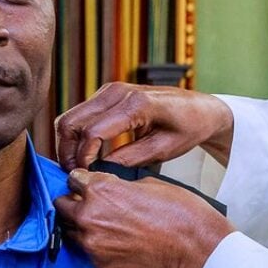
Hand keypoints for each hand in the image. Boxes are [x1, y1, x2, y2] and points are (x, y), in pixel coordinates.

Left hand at [54, 169, 233, 267]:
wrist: (194, 245)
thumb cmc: (178, 212)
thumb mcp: (145, 183)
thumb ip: (116, 186)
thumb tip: (106, 190)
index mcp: (100, 190)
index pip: (72, 180)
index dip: (82, 181)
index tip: (87, 185)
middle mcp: (90, 216)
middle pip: (62, 206)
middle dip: (75, 203)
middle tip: (91, 205)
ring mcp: (93, 243)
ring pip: (71, 230)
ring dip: (82, 226)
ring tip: (105, 225)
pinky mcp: (101, 264)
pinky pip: (88, 251)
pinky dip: (97, 246)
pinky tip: (117, 241)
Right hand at [55, 82, 234, 170]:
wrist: (199, 108)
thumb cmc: (187, 128)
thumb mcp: (163, 150)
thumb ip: (130, 159)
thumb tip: (98, 172)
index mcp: (136, 104)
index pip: (92, 132)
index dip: (83, 159)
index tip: (85, 177)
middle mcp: (117, 91)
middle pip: (71, 122)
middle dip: (67, 152)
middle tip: (75, 176)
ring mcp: (110, 90)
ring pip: (70, 118)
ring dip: (68, 144)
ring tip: (79, 169)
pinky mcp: (107, 94)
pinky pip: (80, 115)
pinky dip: (77, 136)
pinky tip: (87, 156)